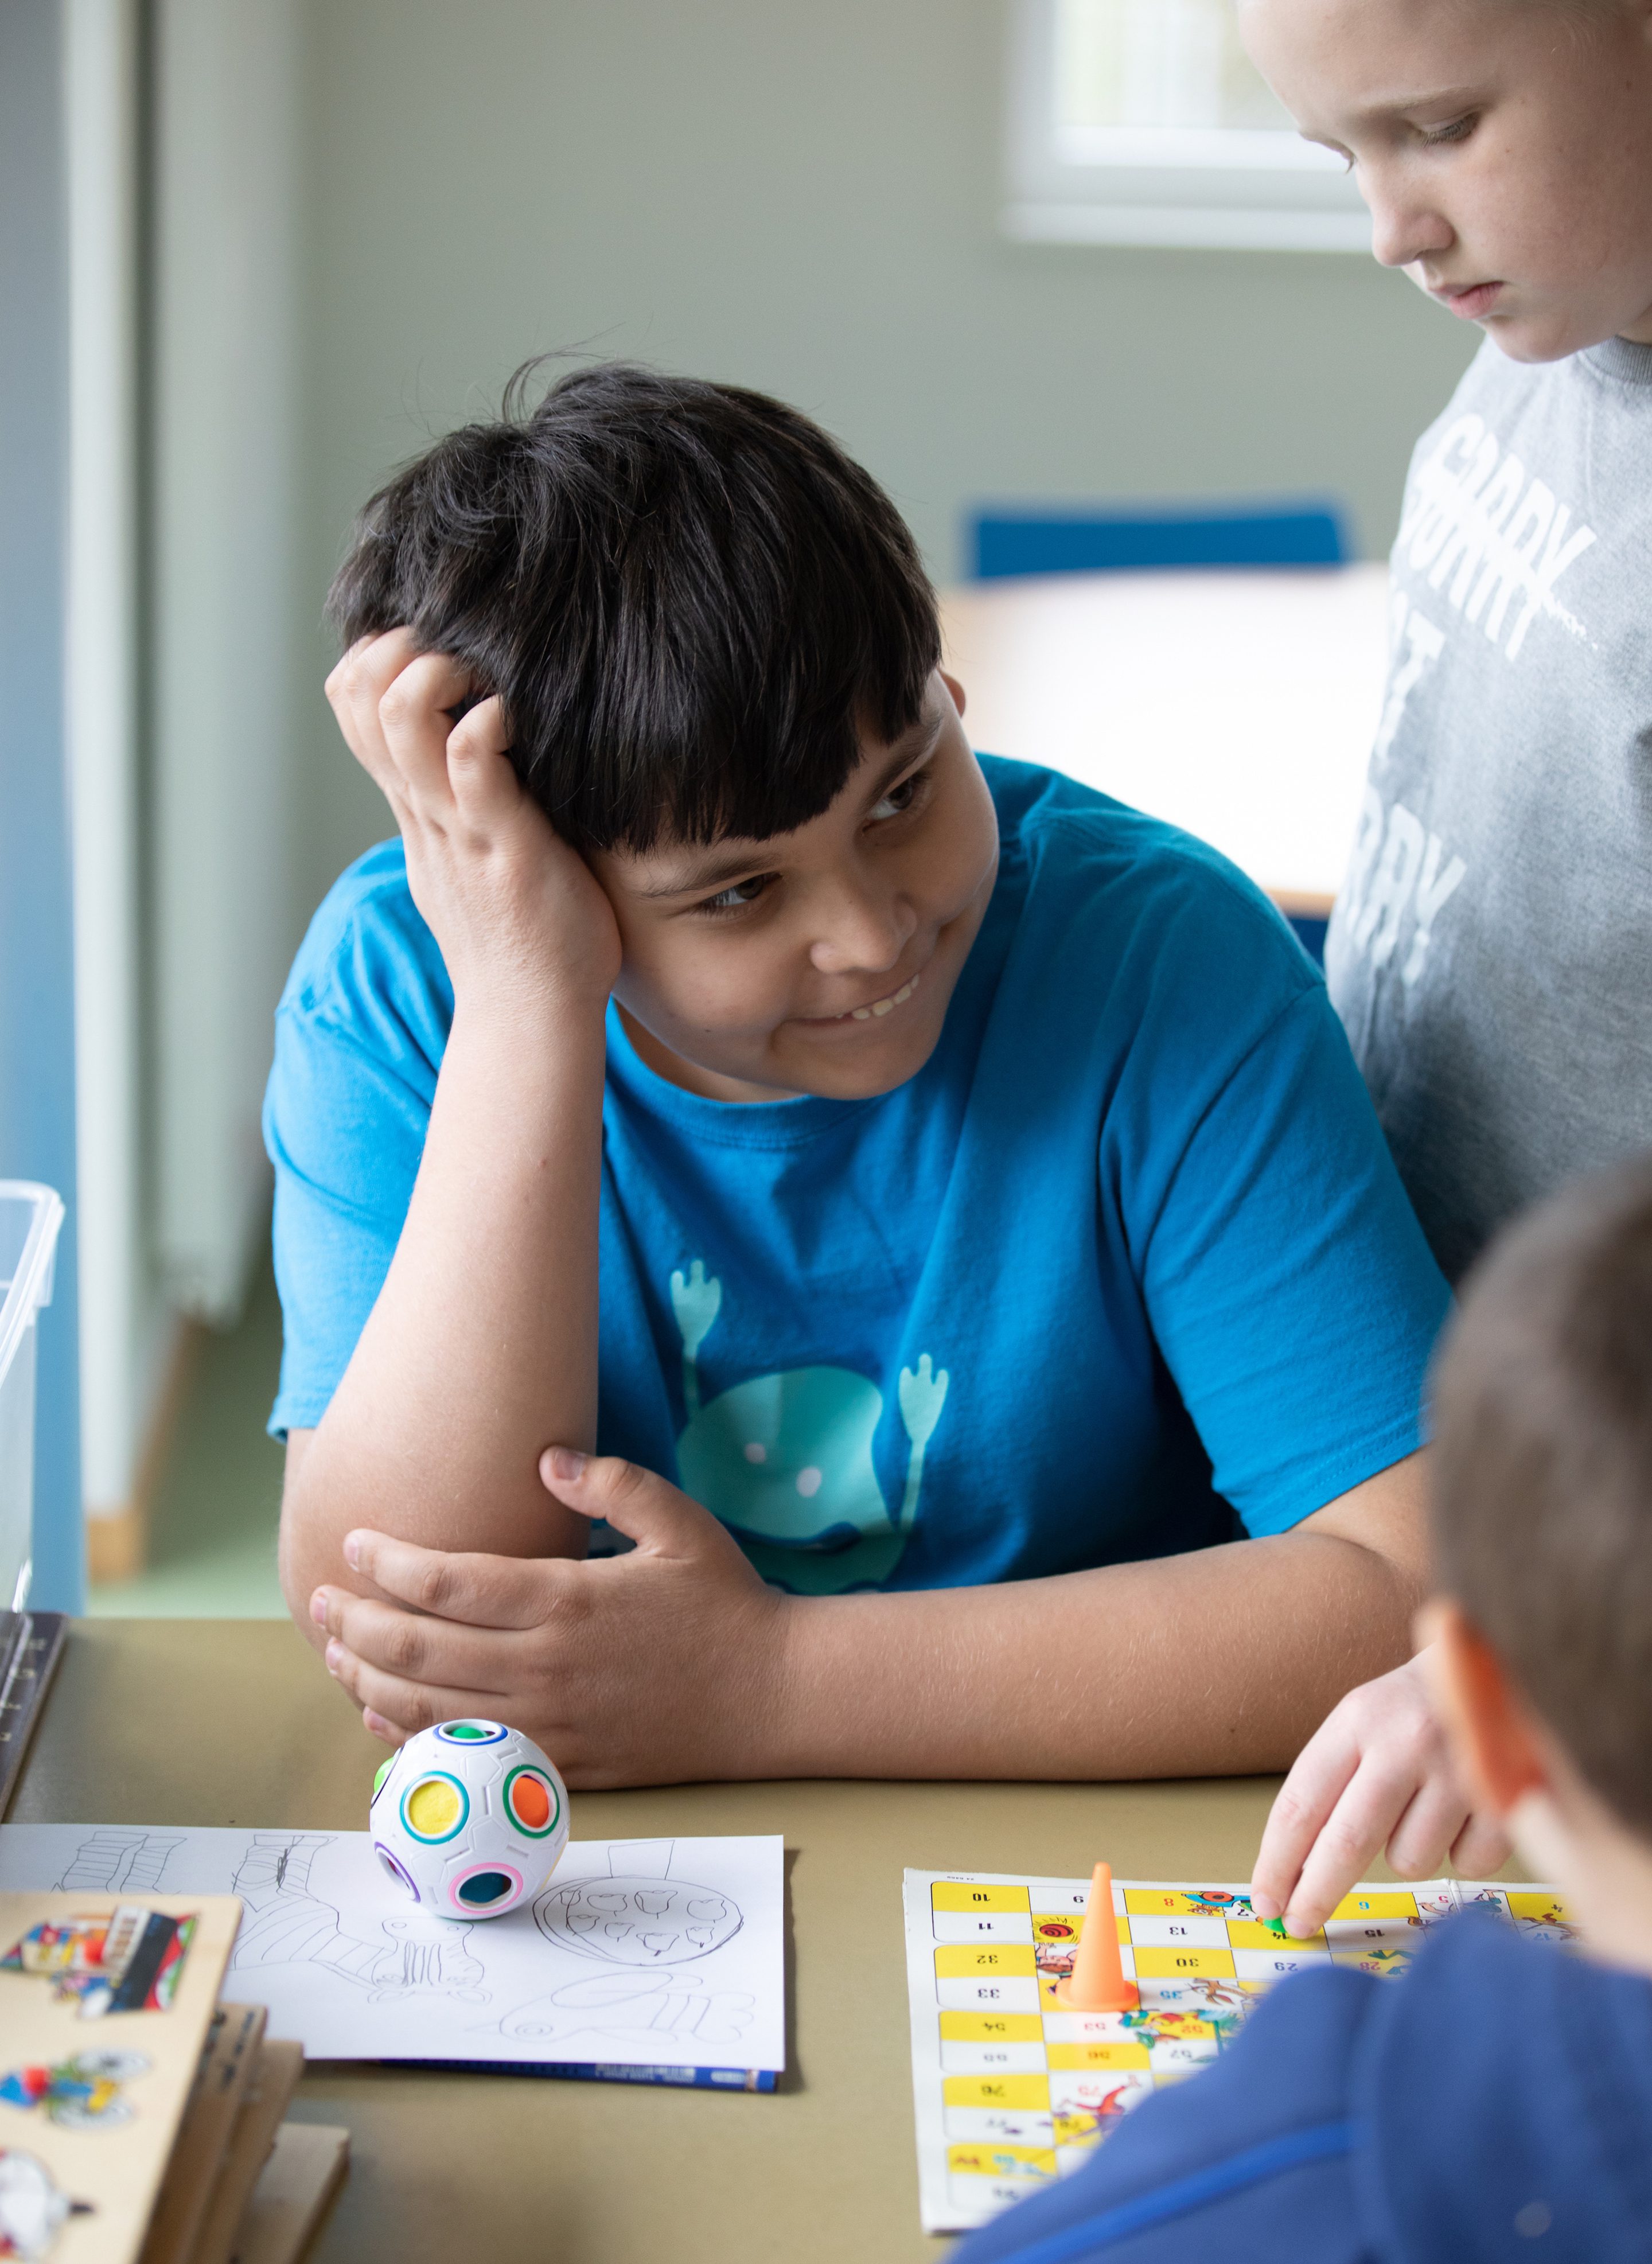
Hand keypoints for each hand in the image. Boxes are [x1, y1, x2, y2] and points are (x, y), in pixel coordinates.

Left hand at [308, 1450, 794, 1787]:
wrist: (773, 1696)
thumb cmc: (725, 1603)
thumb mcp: (679, 1523)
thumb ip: (611, 1482)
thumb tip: (545, 1455)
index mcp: (567, 1600)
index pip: (447, 1582)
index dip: (386, 1563)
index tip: (354, 1542)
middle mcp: (545, 1666)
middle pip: (417, 1648)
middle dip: (353, 1621)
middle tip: (318, 1600)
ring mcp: (549, 1723)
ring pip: (427, 1708)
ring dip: (367, 1680)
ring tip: (333, 1654)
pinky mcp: (559, 1765)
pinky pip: (465, 1757)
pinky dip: (411, 1738)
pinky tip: (383, 1716)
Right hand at [325, 628, 619, 1014]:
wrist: (532, 1017)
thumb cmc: (522, 936)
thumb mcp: (467, 856)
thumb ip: (459, 802)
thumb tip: (472, 752)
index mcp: (412, 808)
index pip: (351, 704)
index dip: (378, 653)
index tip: (437, 651)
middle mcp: (421, 810)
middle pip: (357, 693)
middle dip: (402, 644)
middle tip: (463, 654)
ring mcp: (456, 826)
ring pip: (401, 715)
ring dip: (441, 670)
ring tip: (490, 681)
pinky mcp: (503, 843)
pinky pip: (472, 760)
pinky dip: (489, 720)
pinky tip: (520, 721)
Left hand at [1250, 1648, 1512, 1933]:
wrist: (1500, 1664)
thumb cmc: (1414, 1707)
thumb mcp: (1362, 1721)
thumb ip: (1330, 1785)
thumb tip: (1296, 1871)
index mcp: (1358, 1719)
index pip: (1300, 1805)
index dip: (1277, 1863)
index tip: (1265, 1901)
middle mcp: (1405, 1741)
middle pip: (1345, 1844)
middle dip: (1315, 1893)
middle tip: (1297, 1924)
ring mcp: (1459, 1769)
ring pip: (1408, 1861)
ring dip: (1405, 1853)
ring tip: (1421, 1809)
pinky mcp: (1509, 1797)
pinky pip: (1467, 1864)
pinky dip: (1460, 1853)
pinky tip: (1464, 1813)